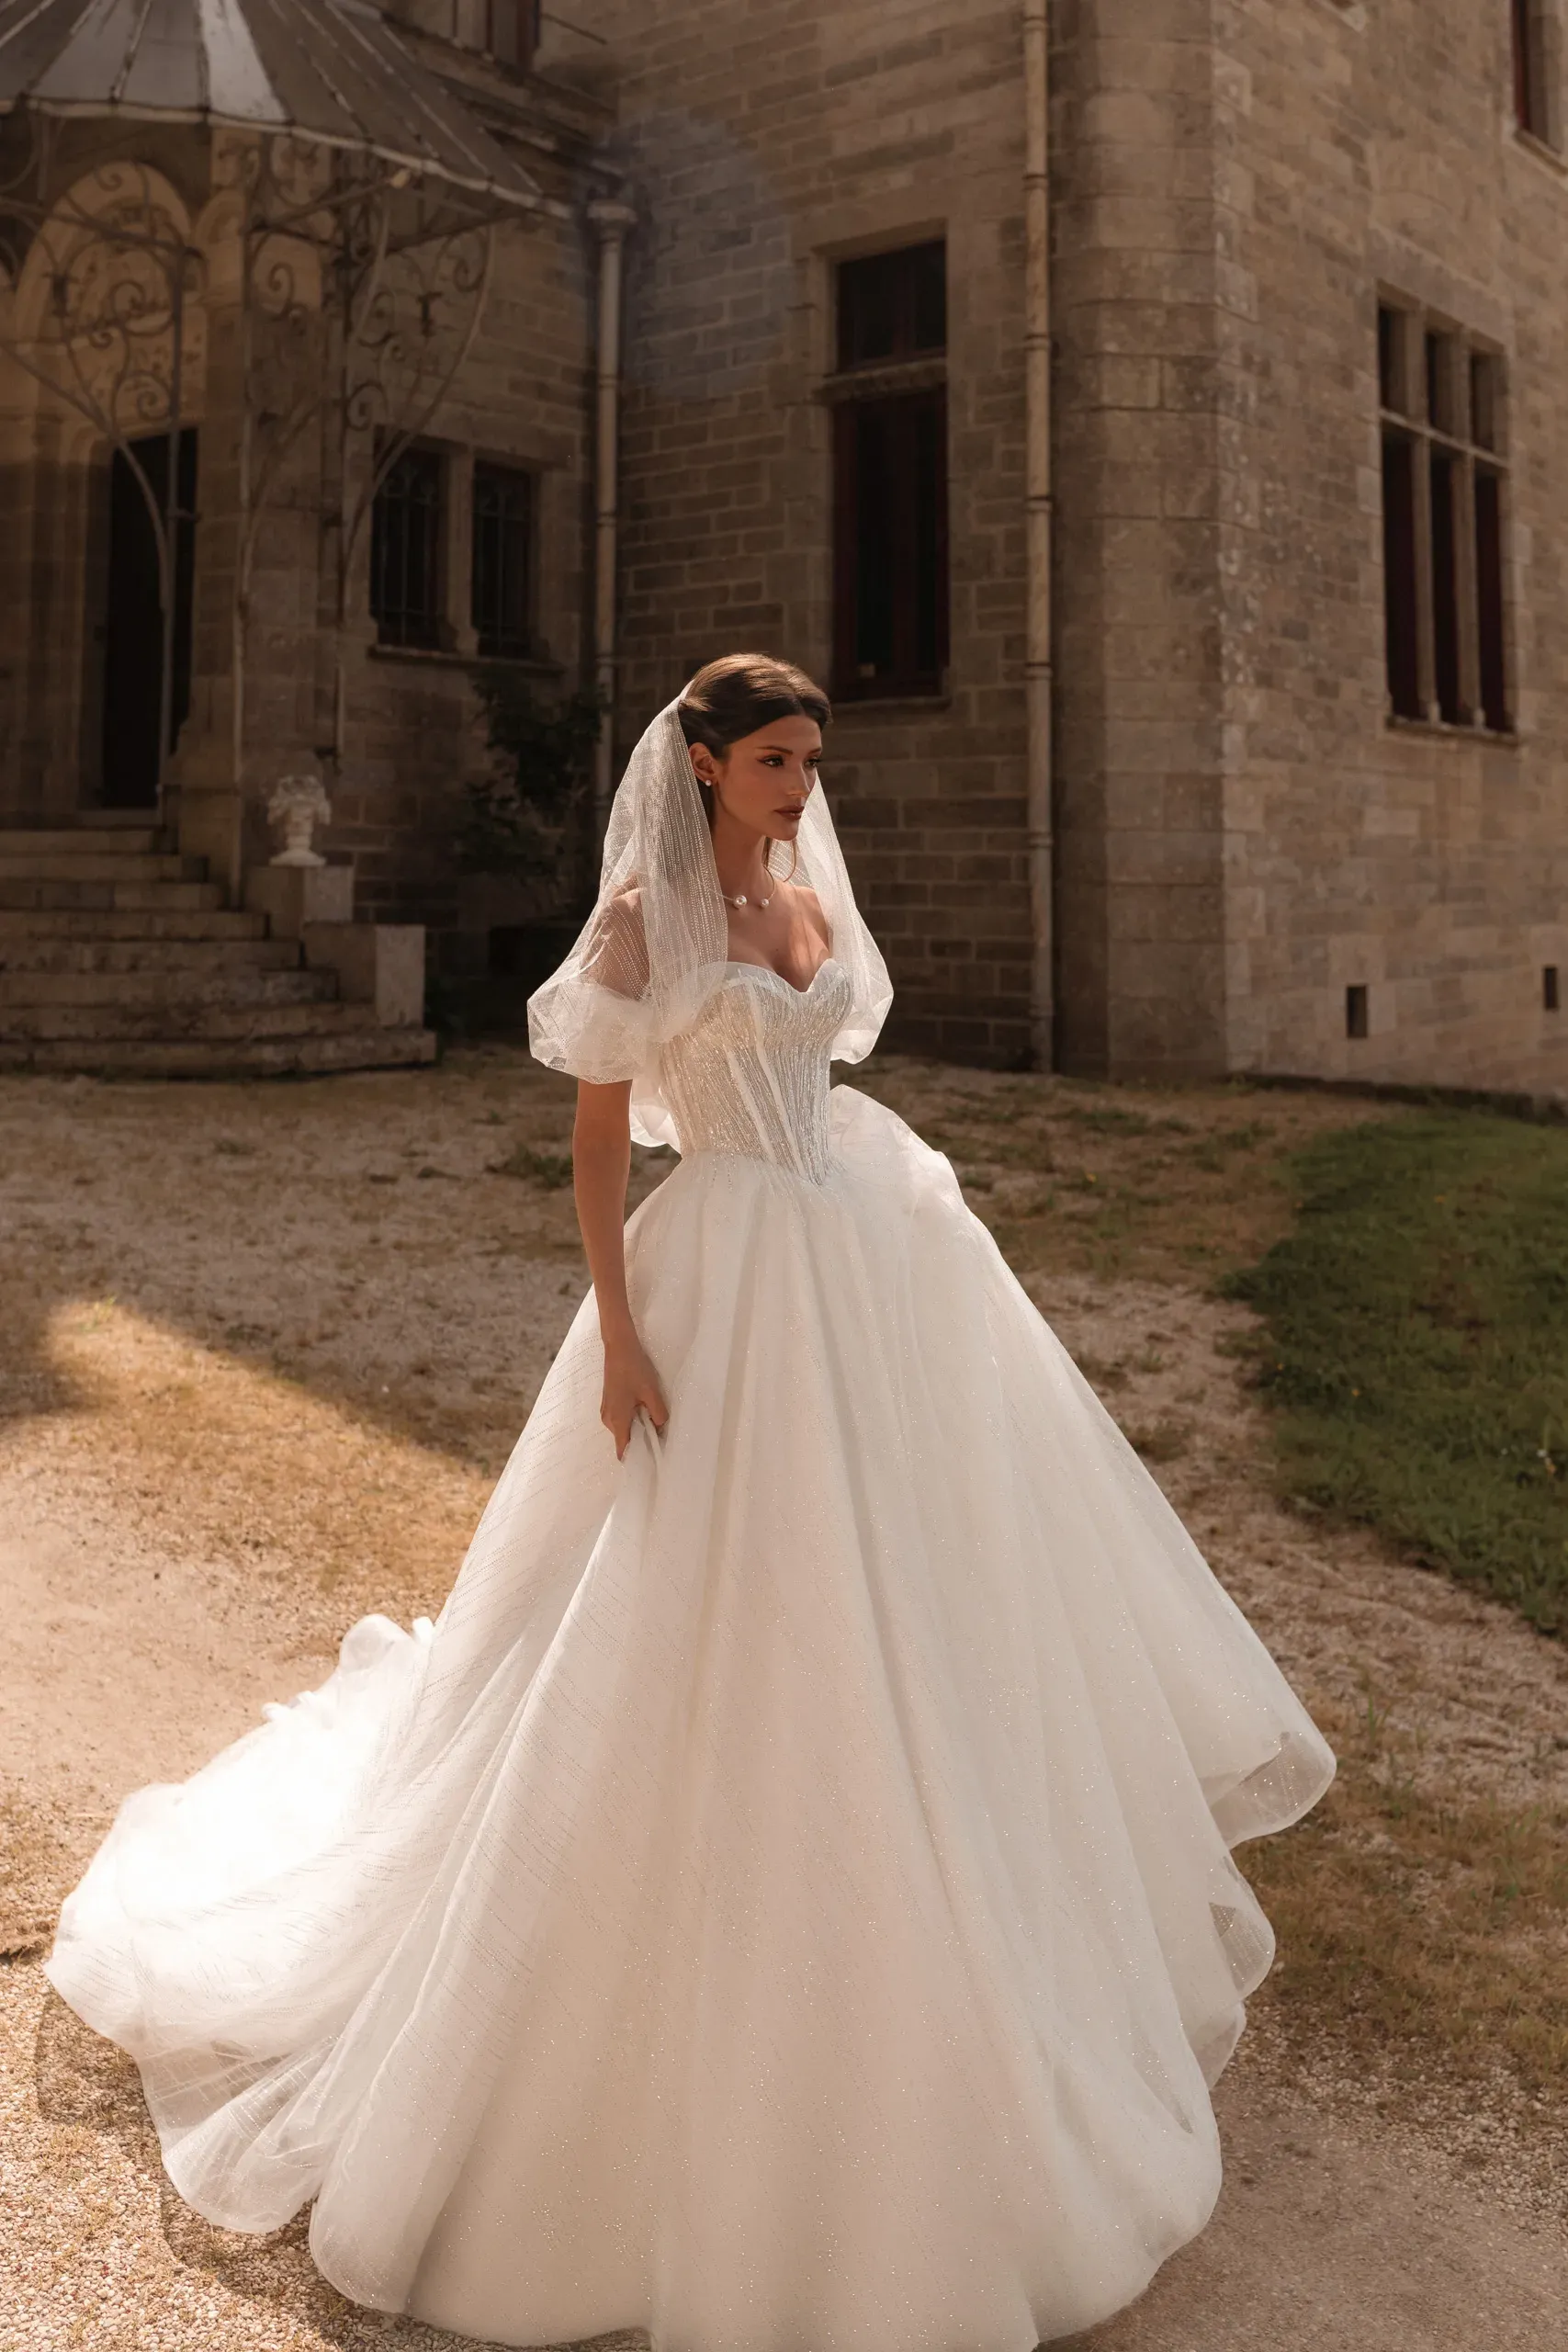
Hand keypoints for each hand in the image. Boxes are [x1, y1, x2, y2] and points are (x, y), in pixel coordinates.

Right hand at [600, 1329, 668, 1459]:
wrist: (618, 1347)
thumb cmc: (634, 1369)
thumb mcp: (652, 1393)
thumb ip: (658, 1415)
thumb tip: (661, 1430)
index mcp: (617, 1420)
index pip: (624, 1451)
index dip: (637, 1458)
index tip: (652, 1461)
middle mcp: (608, 1419)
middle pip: (625, 1440)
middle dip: (642, 1440)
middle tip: (661, 1435)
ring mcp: (606, 1411)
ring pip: (624, 1429)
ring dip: (638, 1427)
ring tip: (654, 1419)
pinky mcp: (608, 1403)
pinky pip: (621, 1419)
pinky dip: (633, 1419)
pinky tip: (645, 1408)